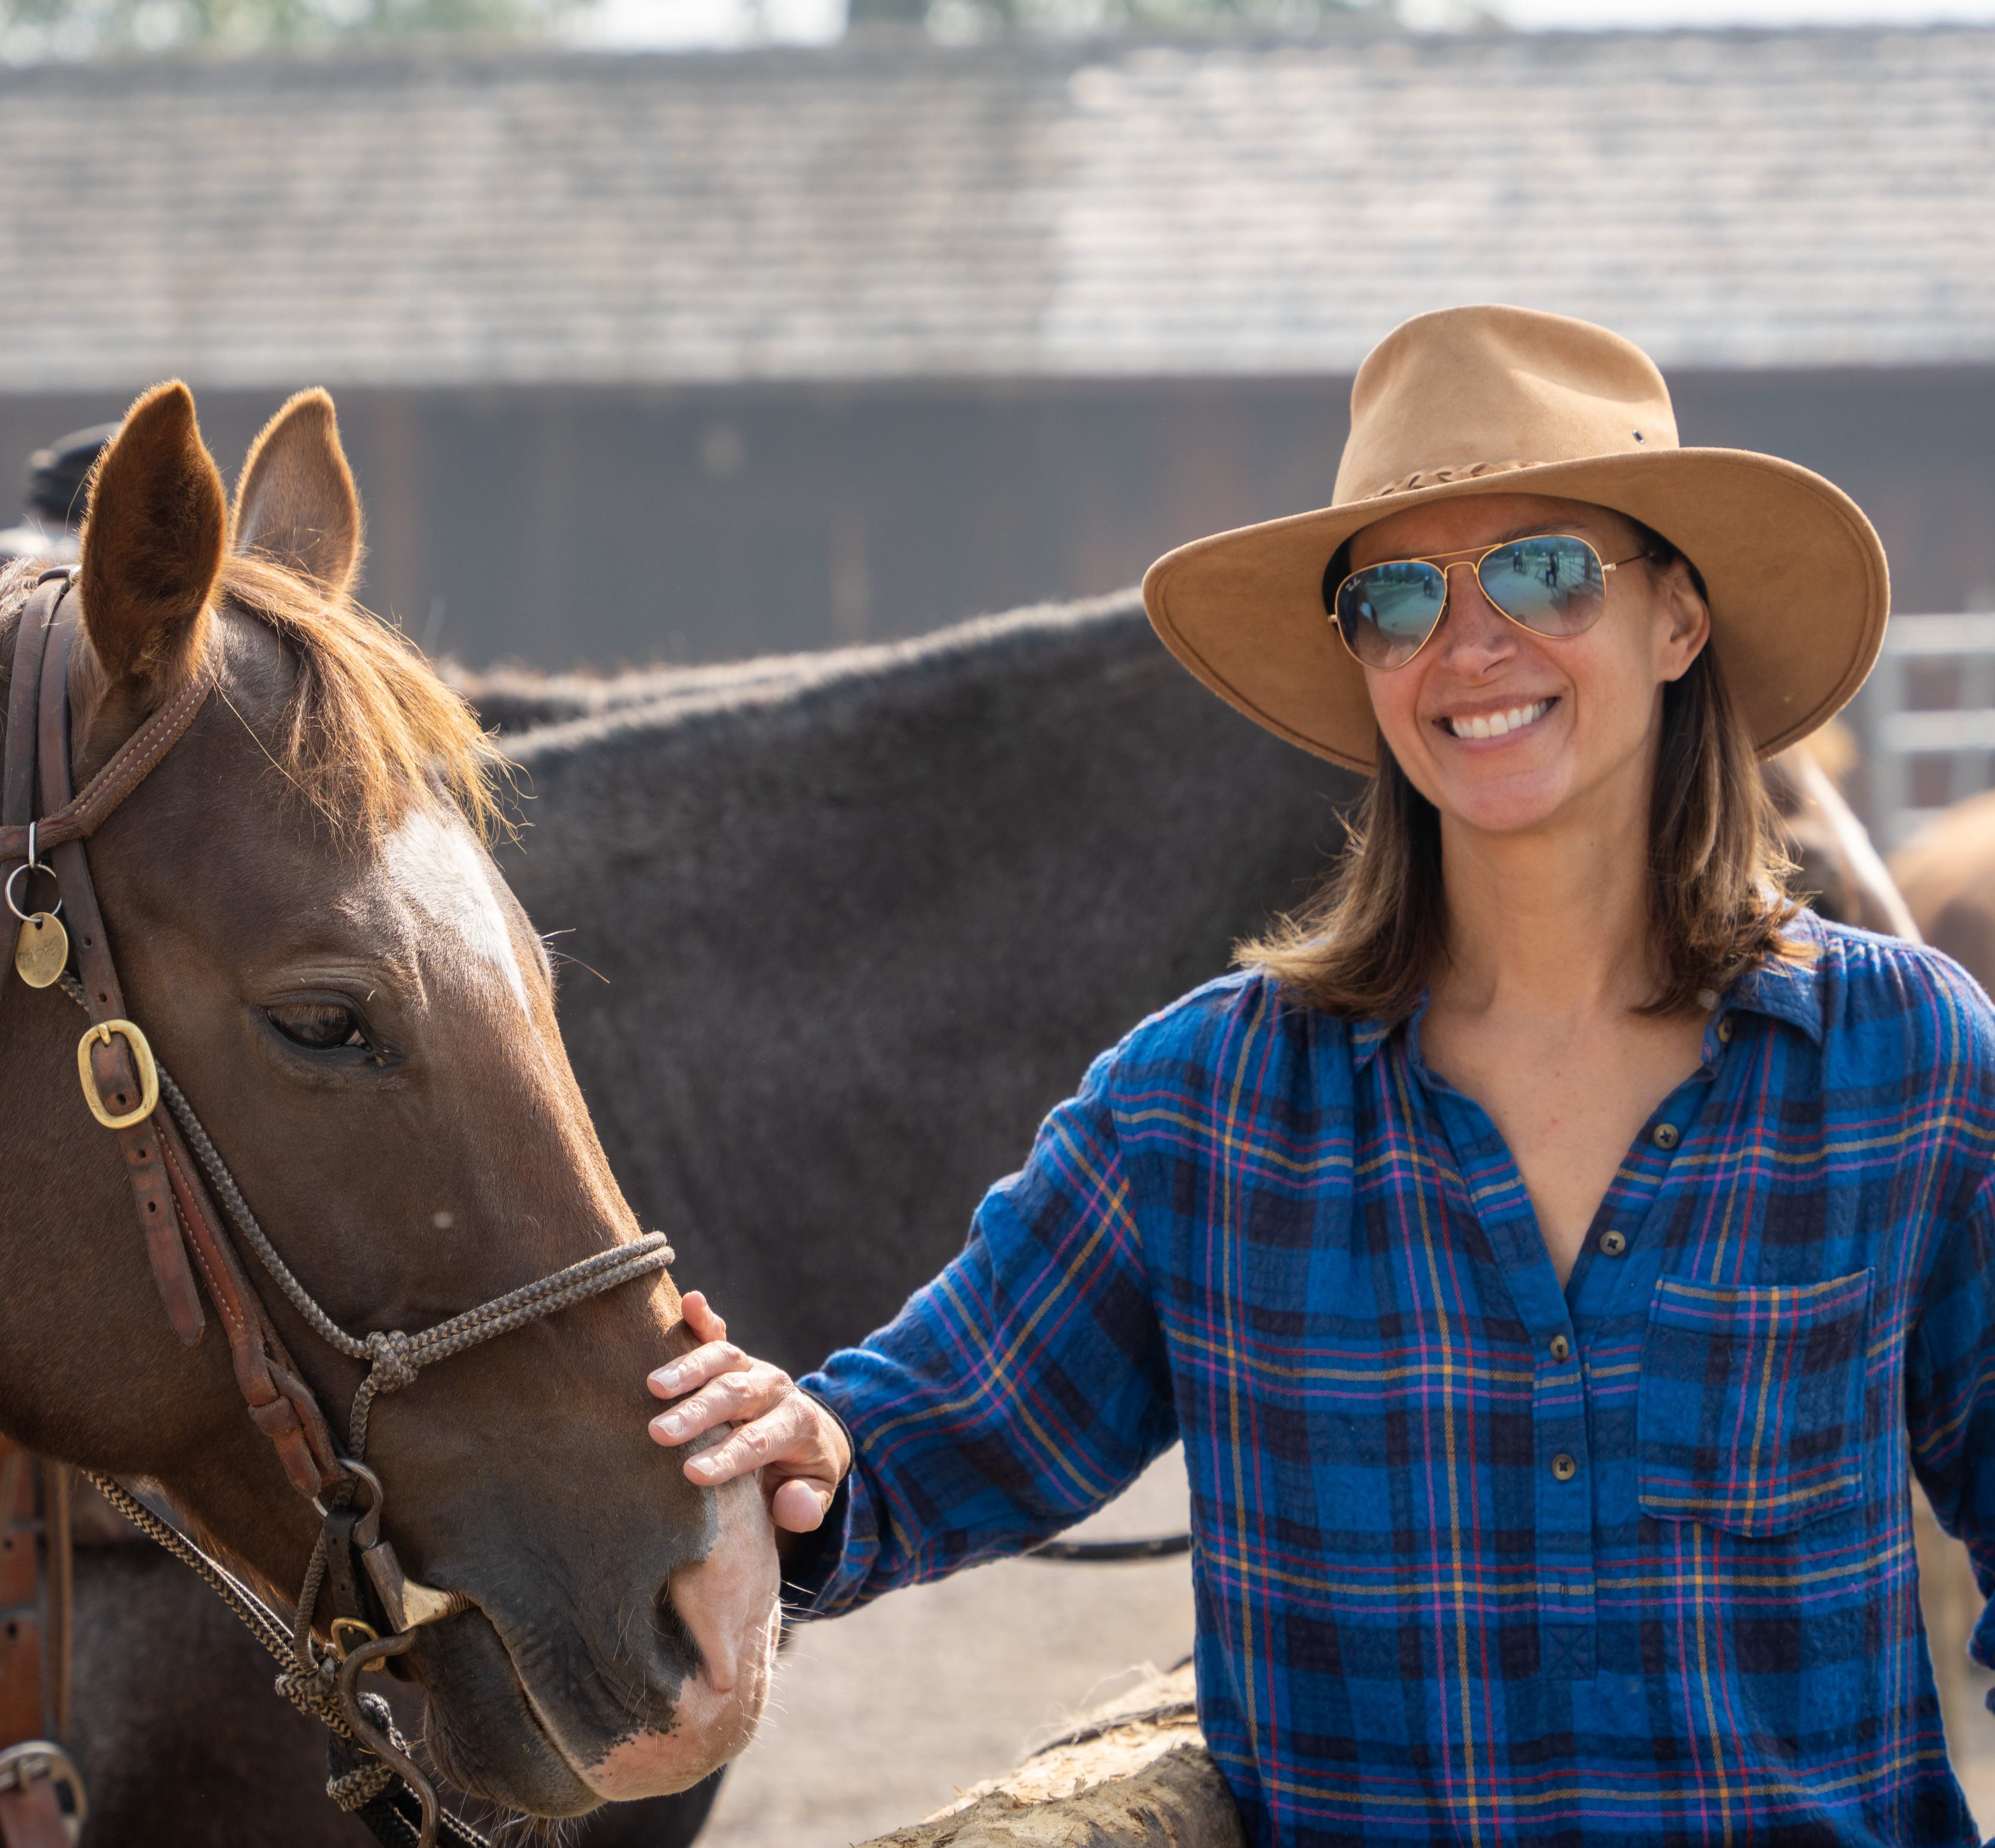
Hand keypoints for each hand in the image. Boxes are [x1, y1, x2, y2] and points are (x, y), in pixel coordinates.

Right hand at [646, 1293, 852, 1533]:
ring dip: (688, 1369)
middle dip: (698, 1414)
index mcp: (796, 1424)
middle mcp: (774, 1389)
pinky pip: (718, 1333)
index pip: (760, 1441)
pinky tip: (689, 1301)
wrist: (811, 1431)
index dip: (729, 1457)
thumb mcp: (814, 1491)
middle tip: (659, 1433)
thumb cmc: (801, 1470)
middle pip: (736, 1397)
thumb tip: (793, 1506)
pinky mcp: (734, 1355)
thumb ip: (807, 1504)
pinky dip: (704, 1317)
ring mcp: (752, 1367)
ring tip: (653, 1386)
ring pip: (722, 1360)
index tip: (693, 1474)